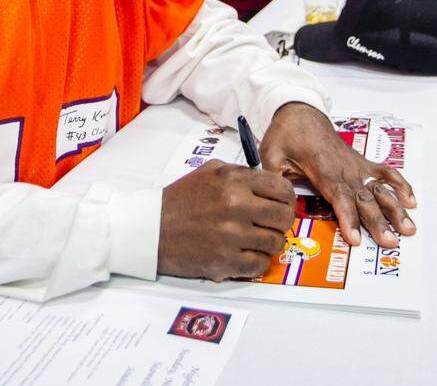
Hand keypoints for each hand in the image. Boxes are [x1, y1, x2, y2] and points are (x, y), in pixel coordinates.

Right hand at [158, 160, 294, 280]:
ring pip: (276, 243)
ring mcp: (232, 235)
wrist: (150, 229)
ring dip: (269, 244)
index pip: (282, 189)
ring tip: (254, 241)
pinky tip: (244, 255)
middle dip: (281, 222)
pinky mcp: (225, 261)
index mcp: (234, 180)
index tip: (280, 205)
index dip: (286, 199)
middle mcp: (236, 205)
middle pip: (284, 217)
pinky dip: (256, 262)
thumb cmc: (179, 200)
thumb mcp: (210, 171)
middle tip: (270, 225)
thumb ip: (241, 174)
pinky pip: (260, 265)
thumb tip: (269, 183)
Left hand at [259, 103, 415, 248]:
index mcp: (324, 171)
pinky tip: (411, 201)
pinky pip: (386, 173)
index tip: (356, 238)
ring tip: (409, 228)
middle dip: (378, 222)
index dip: (349, 218)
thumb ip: (274, 177)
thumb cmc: (287, 134)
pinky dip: (400, 185)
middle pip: (365, 200)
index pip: (340, 198)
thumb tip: (276, 199)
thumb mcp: (271, 154)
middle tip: (391, 242)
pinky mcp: (361, 163)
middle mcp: (345, 170)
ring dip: (395, 209)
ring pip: (380, 190)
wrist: (301, 113)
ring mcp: (356, 167)